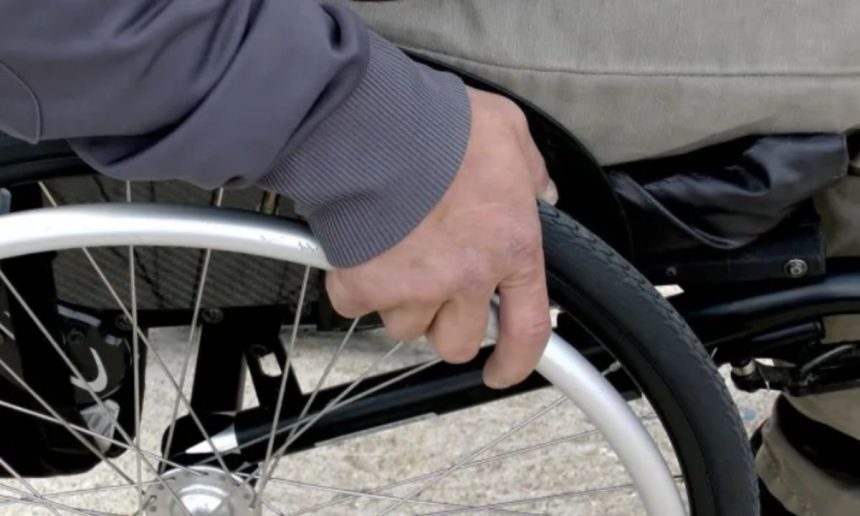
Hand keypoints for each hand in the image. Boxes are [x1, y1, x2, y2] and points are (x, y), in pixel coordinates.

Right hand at [326, 87, 556, 387]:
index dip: (516, 361)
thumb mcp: (508, 133)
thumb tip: (540, 191)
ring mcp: (414, 288)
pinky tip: (359, 249)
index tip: (501, 371)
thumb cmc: (441, 126)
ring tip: (393, 254)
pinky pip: (357, 306)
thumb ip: (530, 170)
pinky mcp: (365, 286)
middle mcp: (466, 279)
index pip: (527, 328)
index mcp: (510, 247)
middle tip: (432, 288)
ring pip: (406, 326)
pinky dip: (355, 284)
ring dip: (400, 301)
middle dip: (444, 323)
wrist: (374, 126)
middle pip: (457, 342)